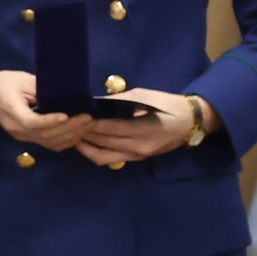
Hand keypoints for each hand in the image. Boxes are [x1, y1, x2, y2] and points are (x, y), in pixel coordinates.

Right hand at [0, 67, 86, 149]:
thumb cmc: (3, 83)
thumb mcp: (22, 79)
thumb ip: (42, 88)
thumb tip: (66, 93)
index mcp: (11, 110)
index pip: (31, 122)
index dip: (50, 121)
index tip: (67, 115)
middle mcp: (17, 128)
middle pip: (44, 135)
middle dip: (69, 128)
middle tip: (88, 118)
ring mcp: (22, 136)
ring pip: (49, 142)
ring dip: (71, 136)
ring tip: (88, 125)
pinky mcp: (27, 138)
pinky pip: (48, 144)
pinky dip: (65, 141)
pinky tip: (78, 133)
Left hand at [70, 87, 200, 170]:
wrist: (191, 122)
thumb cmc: (168, 105)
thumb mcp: (144, 96)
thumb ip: (118, 101)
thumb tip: (95, 103)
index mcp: (141, 130)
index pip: (107, 129)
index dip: (87, 124)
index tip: (71, 116)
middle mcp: (137, 147)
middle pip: (101, 143)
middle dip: (81, 134)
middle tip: (65, 125)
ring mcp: (136, 156)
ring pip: (102, 157)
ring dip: (85, 147)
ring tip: (71, 135)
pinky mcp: (136, 159)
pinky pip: (110, 158)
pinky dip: (95, 151)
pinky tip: (85, 142)